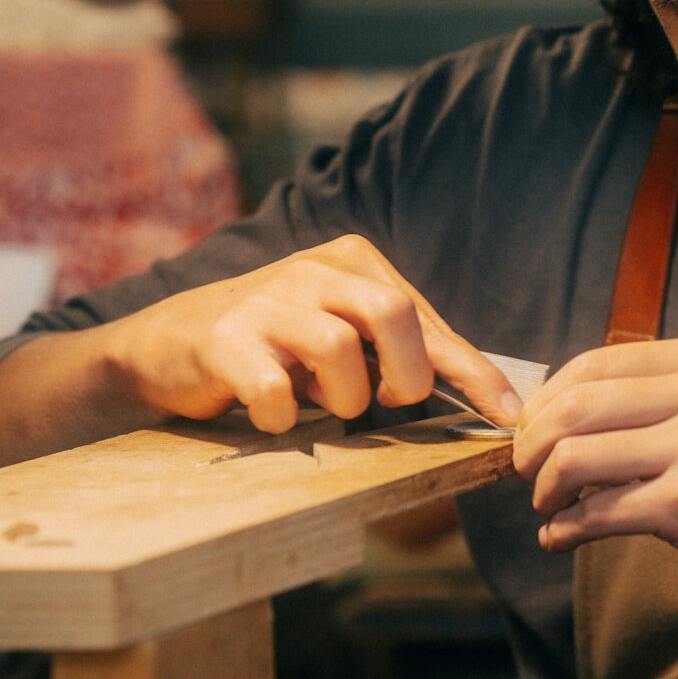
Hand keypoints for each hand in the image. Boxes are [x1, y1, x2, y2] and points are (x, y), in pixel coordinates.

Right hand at [98, 234, 517, 433]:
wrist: (169, 343)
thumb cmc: (276, 345)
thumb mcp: (343, 333)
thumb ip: (403, 350)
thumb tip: (485, 391)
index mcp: (353, 262)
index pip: (428, 320)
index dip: (473, 371)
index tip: (508, 415)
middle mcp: (313, 270)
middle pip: (393, 313)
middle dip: (406, 375)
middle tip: (388, 401)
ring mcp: (266, 300)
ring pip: (338, 350)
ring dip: (342, 399)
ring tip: (320, 403)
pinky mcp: (224, 338)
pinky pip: (274, 390)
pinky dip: (282, 417)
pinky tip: (272, 415)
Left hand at [511, 335, 677, 621]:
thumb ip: (661, 399)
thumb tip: (560, 406)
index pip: (598, 361)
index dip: (547, 397)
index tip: (530, 429)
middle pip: (577, 404)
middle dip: (532, 442)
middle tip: (524, 472)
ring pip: (575, 456)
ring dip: (544, 487)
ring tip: (547, 507)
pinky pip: (595, 513)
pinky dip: (565, 529)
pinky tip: (559, 539)